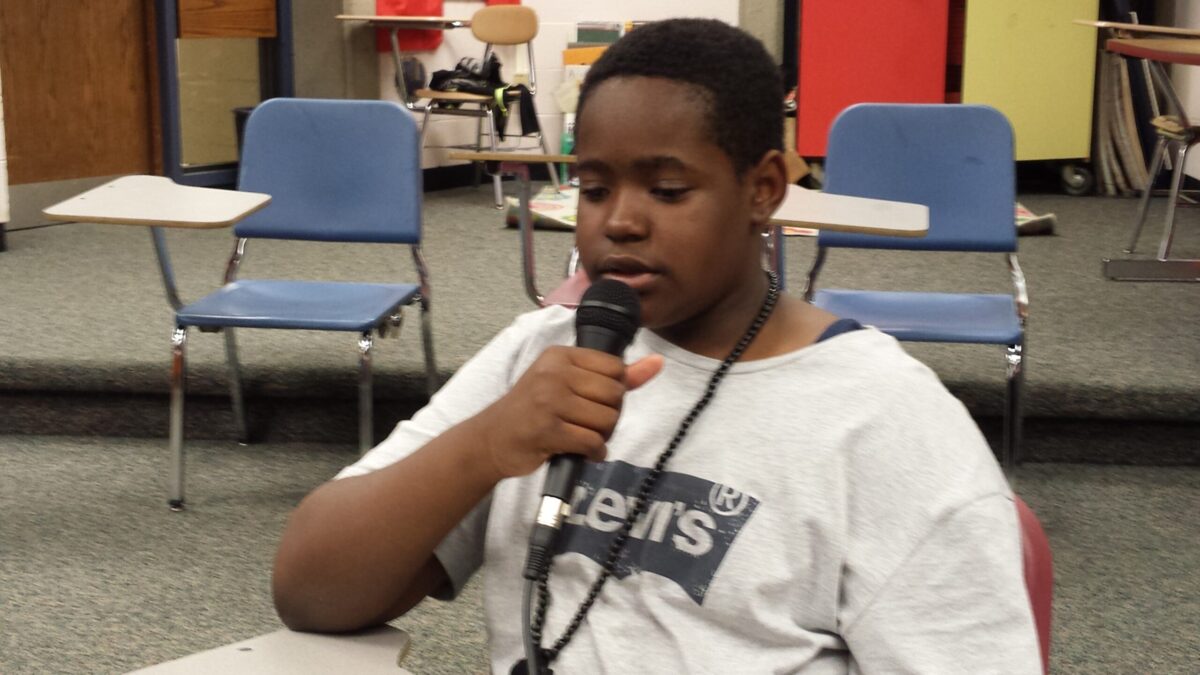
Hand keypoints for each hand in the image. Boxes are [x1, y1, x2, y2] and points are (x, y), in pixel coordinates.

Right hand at [473, 347, 663, 479]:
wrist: (491, 439)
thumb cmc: (532, 410)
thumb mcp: (567, 383)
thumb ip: (613, 375)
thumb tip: (657, 363)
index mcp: (561, 356)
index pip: (614, 367)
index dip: (613, 390)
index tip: (594, 401)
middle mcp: (555, 373)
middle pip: (615, 395)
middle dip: (609, 416)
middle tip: (589, 423)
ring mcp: (549, 401)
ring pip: (607, 420)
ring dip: (601, 436)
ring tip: (583, 437)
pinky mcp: (548, 430)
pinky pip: (593, 442)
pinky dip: (594, 453)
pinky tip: (583, 452)